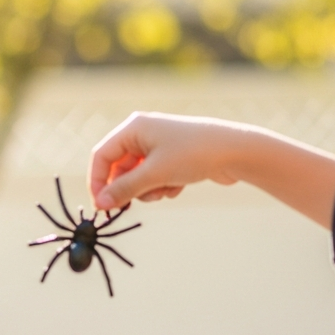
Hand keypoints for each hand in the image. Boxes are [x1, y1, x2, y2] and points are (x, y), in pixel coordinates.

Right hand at [89, 112, 256, 209]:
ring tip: (165, 190)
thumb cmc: (193, 155)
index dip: (97, 181)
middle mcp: (143, 133)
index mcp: (133, 128)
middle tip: (131, 206)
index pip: (102, 156)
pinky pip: (155, 177)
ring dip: (147, 190)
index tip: (100, 206)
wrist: (236, 151)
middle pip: (119, 168)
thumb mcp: (154, 174)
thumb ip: (124, 190)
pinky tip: (179, 186)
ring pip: (137, 176)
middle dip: (128, 188)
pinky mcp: (173, 157)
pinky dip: (162, 186)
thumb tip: (99, 205)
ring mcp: (159, 145)